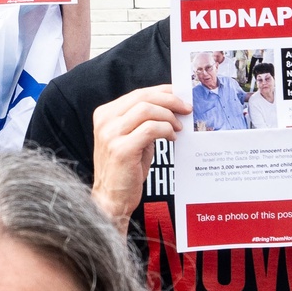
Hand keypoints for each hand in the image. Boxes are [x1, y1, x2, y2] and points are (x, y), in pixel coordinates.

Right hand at [90, 84, 185, 227]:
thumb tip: (171, 107)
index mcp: (105, 114)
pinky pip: (150, 129)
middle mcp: (105, 121)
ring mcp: (111, 135)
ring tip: (178, 127)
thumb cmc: (125, 169)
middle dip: (170, 100)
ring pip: (147, 110)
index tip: (180, 94)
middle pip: (143, 97)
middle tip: (186, 108)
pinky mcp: (122, 149)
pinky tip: (172, 138)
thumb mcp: (131, 138)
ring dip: (168, 116)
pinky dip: (166, 130)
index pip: (138, 93)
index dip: (162, 91)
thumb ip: (144, 121)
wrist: (112, 199)